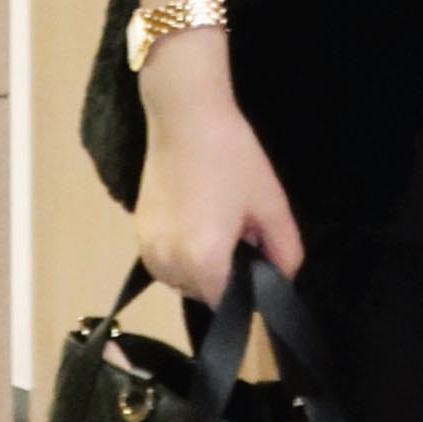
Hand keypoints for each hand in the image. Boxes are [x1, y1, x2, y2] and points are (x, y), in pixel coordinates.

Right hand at [132, 56, 304, 301]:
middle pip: (204, 293)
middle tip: (239, 231)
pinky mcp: (137, 232)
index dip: (247, 288)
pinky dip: (181, 252)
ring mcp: (148, 249)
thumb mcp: (271, 205)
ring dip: (201, 265)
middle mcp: (168, 265)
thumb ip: (285, 252)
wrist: (185, 118)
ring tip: (216, 221)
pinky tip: (195, 217)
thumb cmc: (233, 158)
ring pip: (182, 280)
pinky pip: (165, 261)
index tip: (256, 259)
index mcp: (203, 262)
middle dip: (225, 274)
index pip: (229, 304)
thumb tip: (282, 278)